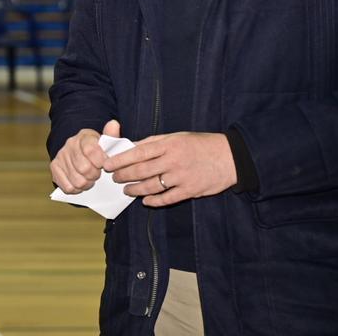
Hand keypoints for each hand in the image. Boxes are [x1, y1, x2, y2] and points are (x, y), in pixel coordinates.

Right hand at [51, 119, 121, 192]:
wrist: (79, 154)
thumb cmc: (97, 150)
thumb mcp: (105, 143)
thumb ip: (111, 136)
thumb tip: (114, 123)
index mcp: (84, 136)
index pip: (91, 150)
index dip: (100, 162)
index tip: (105, 166)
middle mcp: (70, 144)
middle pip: (84, 168)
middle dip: (94, 175)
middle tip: (97, 174)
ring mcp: (60, 156)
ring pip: (77, 180)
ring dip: (86, 184)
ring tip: (89, 179)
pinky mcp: (54, 168)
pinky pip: (68, 187)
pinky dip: (76, 189)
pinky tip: (80, 182)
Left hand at [104, 131, 236, 206]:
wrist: (230, 157)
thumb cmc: (200, 144)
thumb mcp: (176, 137)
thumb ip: (154, 142)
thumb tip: (131, 147)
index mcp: (168, 145)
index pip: (137, 153)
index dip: (120, 160)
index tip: (107, 164)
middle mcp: (173, 161)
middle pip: (141, 170)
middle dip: (123, 175)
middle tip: (113, 177)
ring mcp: (181, 177)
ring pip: (152, 186)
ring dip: (135, 189)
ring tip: (126, 190)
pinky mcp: (191, 190)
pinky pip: (168, 198)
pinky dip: (155, 201)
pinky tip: (146, 201)